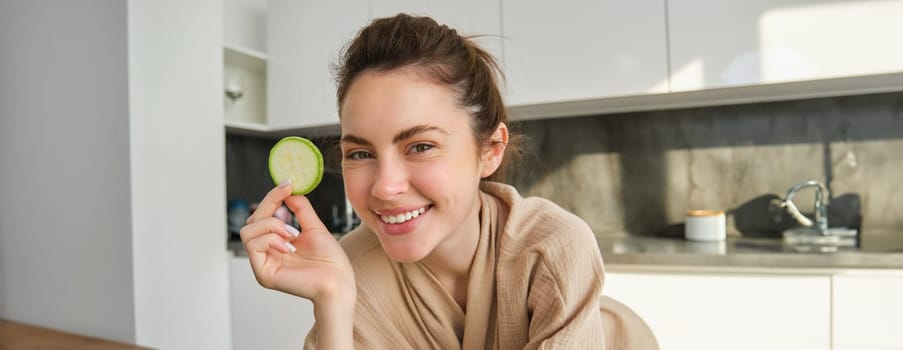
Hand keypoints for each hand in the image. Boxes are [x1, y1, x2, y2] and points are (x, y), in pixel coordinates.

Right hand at [239, 182, 355, 303]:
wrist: (339, 282)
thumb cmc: (330, 261)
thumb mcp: (314, 227)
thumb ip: (300, 209)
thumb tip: (289, 190)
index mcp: (276, 244)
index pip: (263, 215)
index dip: (272, 198)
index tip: (287, 185)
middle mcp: (267, 253)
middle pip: (252, 220)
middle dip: (269, 208)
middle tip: (290, 212)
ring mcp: (263, 264)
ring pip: (247, 231)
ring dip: (271, 226)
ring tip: (292, 235)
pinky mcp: (263, 273)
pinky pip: (253, 245)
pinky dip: (271, 239)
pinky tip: (289, 247)